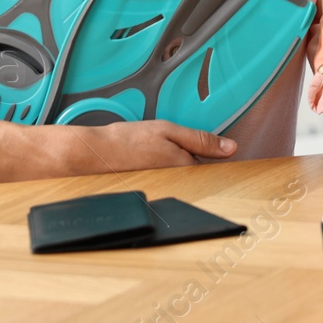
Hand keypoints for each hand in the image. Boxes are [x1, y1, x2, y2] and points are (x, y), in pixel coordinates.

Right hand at [63, 120, 237, 174]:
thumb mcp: (169, 130)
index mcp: (186, 168)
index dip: (211, 155)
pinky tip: (144, 163)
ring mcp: (164, 190)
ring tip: (150, 154)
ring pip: (180, 177)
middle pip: (195, 173)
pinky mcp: (150, 192)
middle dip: (191, 161)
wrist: (91, 155)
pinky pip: (164, 182)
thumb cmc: (126, 141)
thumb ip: (201, 139)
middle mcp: (177, 185)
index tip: (207, 149)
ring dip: (174, 167)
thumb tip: (231, 148)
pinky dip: (159, 172)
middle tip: (164, 149)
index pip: (212, 166)